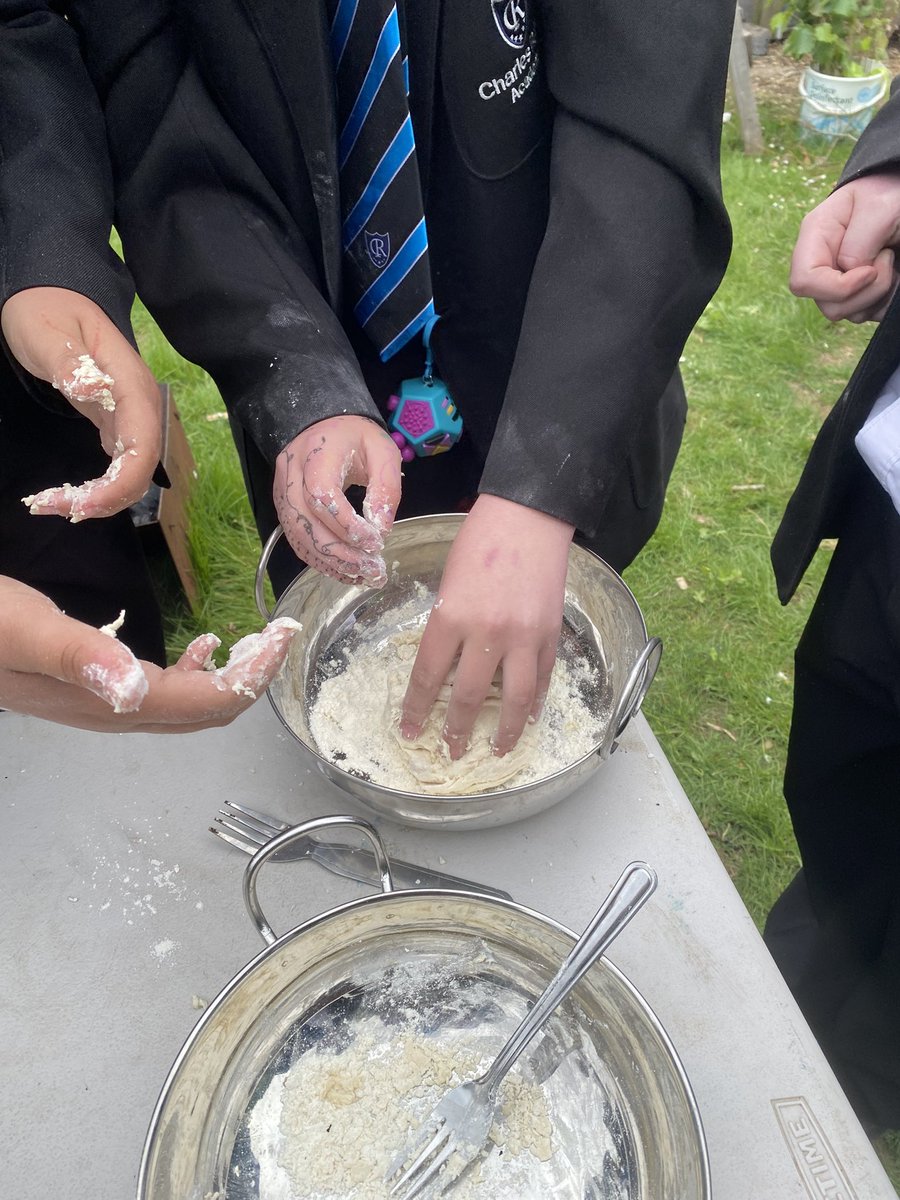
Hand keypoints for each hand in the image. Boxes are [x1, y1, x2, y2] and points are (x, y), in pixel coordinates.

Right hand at [0, 575, 300, 732]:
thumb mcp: (23, 629)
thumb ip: (76, 656)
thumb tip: (132, 686)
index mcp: (111, 700)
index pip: (205, 701)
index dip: (253, 676)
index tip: (283, 636)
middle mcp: (115, 711)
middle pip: (205, 712)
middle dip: (252, 678)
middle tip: (281, 635)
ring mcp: (103, 703)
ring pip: (186, 705)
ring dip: (229, 678)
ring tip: (256, 642)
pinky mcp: (91, 686)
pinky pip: (160, 693)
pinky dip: (194, 672)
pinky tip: (200, 646)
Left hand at [1, 287, 161, 518]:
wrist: (53, 295)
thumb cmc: (46, 308)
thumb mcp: (47, 332)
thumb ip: (70, 362)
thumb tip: (95, 392)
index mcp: (130, 383)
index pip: (142, 445)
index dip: (120, 483)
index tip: (81, 504)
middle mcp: (140, 404)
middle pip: (142, 467)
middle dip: (108, 498)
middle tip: (54, 507)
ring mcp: (131, 415)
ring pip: (133, 471)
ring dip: (104, 496)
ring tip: (56, 503)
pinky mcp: (117, 424)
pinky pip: (120, 465)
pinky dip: (101, 486)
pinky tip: (72, 493)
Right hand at [274, 414, 401, 585]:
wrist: (323, 427)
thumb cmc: (356, 437)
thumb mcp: (382, 450)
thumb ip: (386, 487)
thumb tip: (382, 529)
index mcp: (316, 454)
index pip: (321, 495)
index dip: (347, 525)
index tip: (376, 542)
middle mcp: (290, 474)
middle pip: (305, 522)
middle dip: (340, 552)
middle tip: (372, 569)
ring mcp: (282, 493)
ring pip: (298, 536)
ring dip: (331, 562)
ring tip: (363, 576)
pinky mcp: (283, 509)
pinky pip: (297, 540)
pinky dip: (320, 560)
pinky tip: (345, 571)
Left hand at [400, 496, 574, 758]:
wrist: (529, 516)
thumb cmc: (481, 540)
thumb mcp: (448, 581)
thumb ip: (448, 622)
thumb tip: (446, 662)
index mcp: (452, 616)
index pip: (428, 676)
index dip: (417, 709)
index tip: (410, 730)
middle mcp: (488, 633)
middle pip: (468, 696)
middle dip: (457, 731)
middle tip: (451, 752)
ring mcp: (524, 636)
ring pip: (515, 699)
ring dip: (506, 731)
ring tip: (498, 750)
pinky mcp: (550, 633)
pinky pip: (543, 678)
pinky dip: (535, 701)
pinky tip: (528, 717)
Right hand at [790, 173, 899, 321]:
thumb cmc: (889, 191)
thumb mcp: (878, 208)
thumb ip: (857, 243)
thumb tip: (849, 272)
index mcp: (815, 237)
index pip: (804, 282)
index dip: (838, 287)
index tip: (870, 271)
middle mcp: (821, 263)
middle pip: (828, 305)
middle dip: (865, 293)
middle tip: (888, 259)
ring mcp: (836, 280)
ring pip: (846, 313)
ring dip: (876, 296)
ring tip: (891, 263)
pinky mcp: (854, 291)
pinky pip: (863, 314)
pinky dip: (882, 303)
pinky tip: (893, 277)